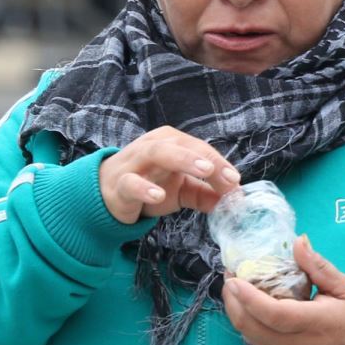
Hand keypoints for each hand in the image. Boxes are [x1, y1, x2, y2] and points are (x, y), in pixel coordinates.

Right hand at [97, 127, 240, 223]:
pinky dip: (144, 188)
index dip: (219, 163)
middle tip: (224, 173)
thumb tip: (235, 202)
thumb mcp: (183, 190)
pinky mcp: (119, 183)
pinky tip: (159, 196)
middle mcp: (153, 146)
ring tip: (204, 171)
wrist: (108, 195)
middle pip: (181, 144)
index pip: (199, 148)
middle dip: (205, 156)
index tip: (235, 181)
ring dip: (182, 159)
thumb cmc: (149, 184)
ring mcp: (134, 162)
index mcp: (171, 143)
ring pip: (156, 152)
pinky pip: (131, 182)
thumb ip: (207, 194)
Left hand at [221, 234, 344, 344]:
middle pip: (253, 327)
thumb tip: (298, 242)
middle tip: (230, 279)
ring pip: (251, 338)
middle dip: (234, 302)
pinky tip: (252, 312)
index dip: (249, 297)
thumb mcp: (344, 288)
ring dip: (238, 314)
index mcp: (316, 324)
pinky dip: (251, 328)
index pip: (274, 314)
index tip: (235, 279)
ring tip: (236, 292)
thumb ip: (318, 266)